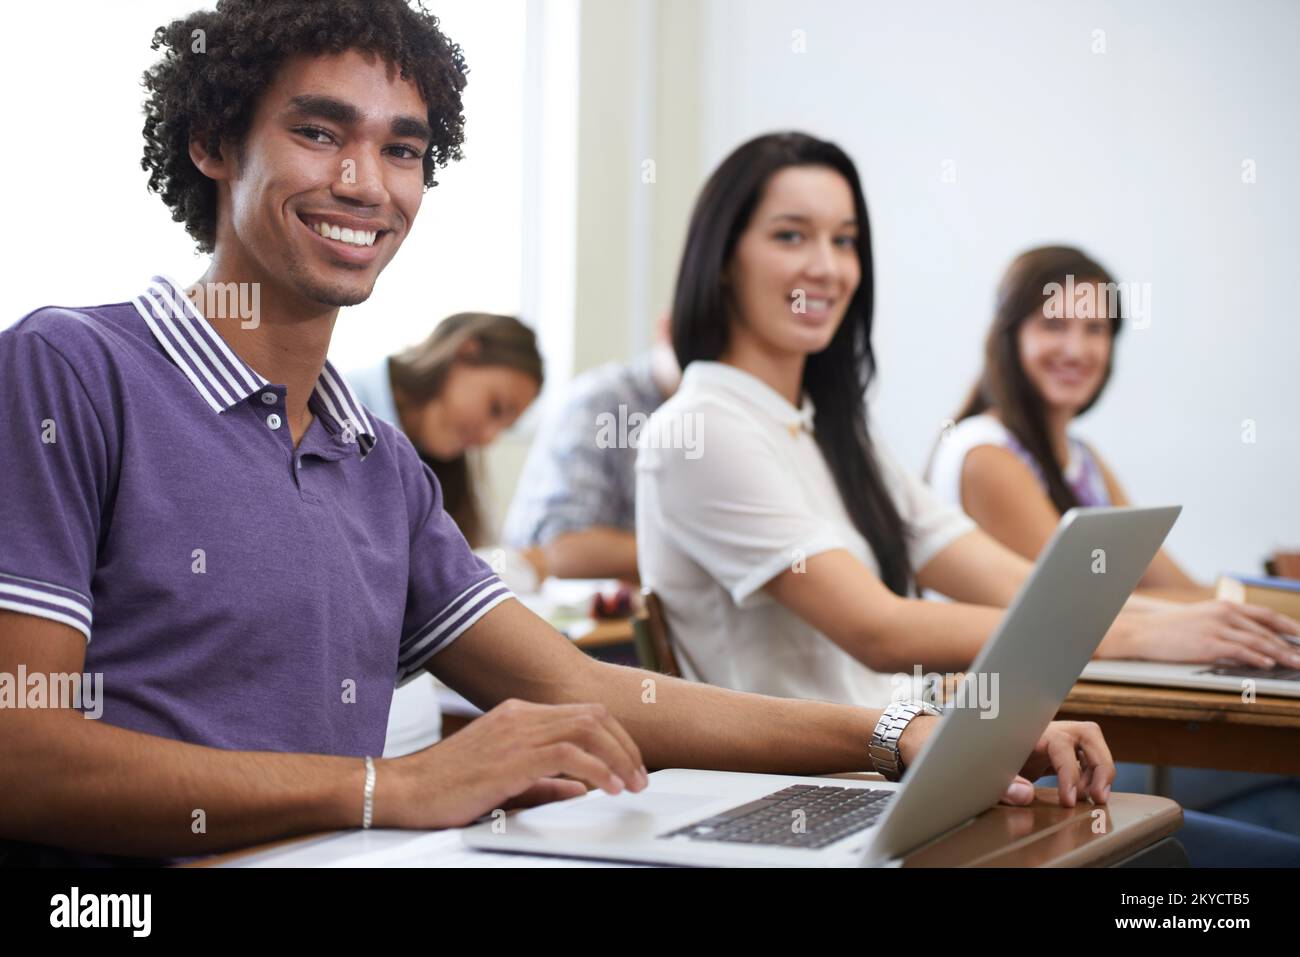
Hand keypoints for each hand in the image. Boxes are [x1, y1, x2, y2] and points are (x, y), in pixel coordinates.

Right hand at [374, 698, 646, 828]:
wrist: (404, 790)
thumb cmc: (446, 787)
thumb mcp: (504, 779)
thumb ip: (544, 780)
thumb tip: (580, 786)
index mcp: (518, 714)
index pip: (582, 714)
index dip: (614, 738)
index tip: (630, 764)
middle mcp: (520, 716)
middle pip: (592, 717)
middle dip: (625, 746)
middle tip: (641, 776)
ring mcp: (516, 732)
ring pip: (587, 731)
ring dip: (619, 758)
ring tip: (633, 783)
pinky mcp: (512, 757)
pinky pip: (569, 755)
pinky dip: (599, 770)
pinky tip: (609, 787)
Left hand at [898, 716, 1113, 808]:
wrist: (948, 742)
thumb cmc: (962, 751)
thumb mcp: (975, 770)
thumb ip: (1000, 783)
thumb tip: (1025, 795)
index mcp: (1024, 731)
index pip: (1060, 744)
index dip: (1070, 772)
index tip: (1070, 800)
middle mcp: (1041, 730)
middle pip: (1087, 733)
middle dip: (1100, 763)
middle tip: (1098, 797)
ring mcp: (1048, 739)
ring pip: (1089, 742)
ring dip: (1100, 768)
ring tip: (1095, 798)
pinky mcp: (1050, 752)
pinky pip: (1082, 756)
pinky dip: (1091, 773)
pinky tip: (1085, 795)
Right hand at [1109, 600, 1299, 668]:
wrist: (1143, 631)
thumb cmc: (1168, 628)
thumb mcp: (1200, 619)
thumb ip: (1224, 625)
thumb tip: (1246, 640)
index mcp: (1224, 606)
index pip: (1265, 614)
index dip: (1288, 625)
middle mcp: (1224, 614)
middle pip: (1266, 630)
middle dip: (1289, 644)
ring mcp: (1216, 628)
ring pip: (1257, 641)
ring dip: (1281, 654)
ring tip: (1296, 663)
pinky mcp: (1208, 643)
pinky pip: (1239, 651)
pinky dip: (1257, 658)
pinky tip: (1268, 665)